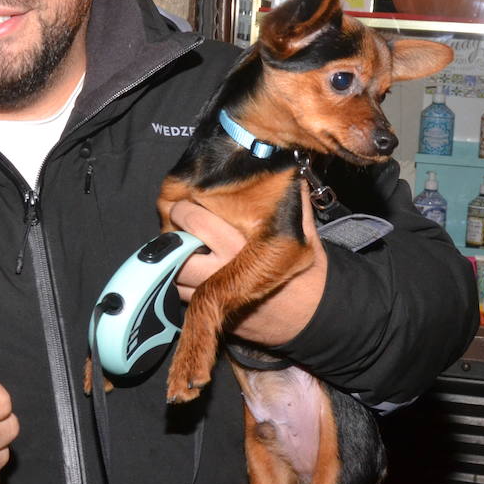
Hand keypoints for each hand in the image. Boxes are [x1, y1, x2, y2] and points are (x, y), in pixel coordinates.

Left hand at [170, 193, 327, 345]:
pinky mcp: (212, 312)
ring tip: (182, 243)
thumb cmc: (307, 273)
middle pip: (176, 246)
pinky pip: (179, 294)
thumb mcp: (304, 232)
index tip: (186, 202)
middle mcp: (223, 270)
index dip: (184, 208)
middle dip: (172, 230)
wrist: (312, 318)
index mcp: (242, 245)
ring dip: (172, 256)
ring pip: (172, 272)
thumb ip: (292, 199)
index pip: (194, 220)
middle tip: (178, 222)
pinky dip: (179, 279)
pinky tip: (191, 267)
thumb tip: (284, 165)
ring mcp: (215, 295)